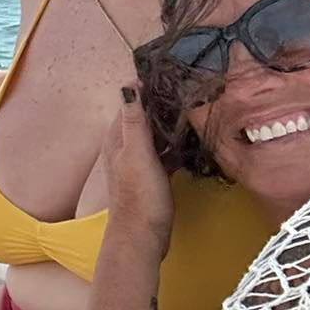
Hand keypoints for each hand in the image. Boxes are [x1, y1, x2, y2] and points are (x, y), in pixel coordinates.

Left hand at [104, 83, 176, 254]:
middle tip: (187, 88)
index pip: (130, 103)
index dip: (145, 87)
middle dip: (161, 103)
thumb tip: (128, 86)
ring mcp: (137, 163)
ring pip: (154, 136)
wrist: (142, 237)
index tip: (167, 72)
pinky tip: (190, 142)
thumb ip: (133, 122)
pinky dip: (174, 146)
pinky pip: (163, 154)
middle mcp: (123, 148)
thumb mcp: (137, 154)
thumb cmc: (140, 196)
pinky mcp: (150, 178)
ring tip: (193, 109)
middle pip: (143, 117)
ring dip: (169, 124)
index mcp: (117, 138)